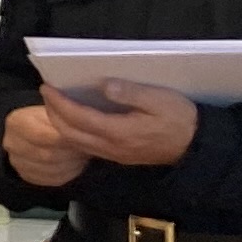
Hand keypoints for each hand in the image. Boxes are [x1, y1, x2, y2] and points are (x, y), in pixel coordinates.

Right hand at [1, 103, 90, 188]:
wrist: (38, 128)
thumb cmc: (50, 116)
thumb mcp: (54, 110)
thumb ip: (63, 119)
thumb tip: (82, 130)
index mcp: (16, 122)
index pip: (42, 136)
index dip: (65, 139)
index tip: (83, 137)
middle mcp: (11, 143)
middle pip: (47, 155)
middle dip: (71, 153)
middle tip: (86, 148)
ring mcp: (17, 162)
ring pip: (51, 169)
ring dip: (72, 164)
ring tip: (82, 154)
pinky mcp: (27, 175)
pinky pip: (52, 179)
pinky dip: (69, 173)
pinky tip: (76, 163)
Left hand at [45, 78, 200, 166]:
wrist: (194, 146)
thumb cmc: (179, 118)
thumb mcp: (160, 99)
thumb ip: (131, 93)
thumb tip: (104, 85)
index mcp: (119, 131)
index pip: (79, 118)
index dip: (59, 103)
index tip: (47, 87)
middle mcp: (111, 147)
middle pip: (70, 133)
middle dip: (53, 113)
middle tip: (46, 93)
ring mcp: (113, 155)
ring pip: (76, 143)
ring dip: (60, 124)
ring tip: (54, 105)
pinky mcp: (117, 157)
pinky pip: (86, 147)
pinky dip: (72, 133)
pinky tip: (73, 121)